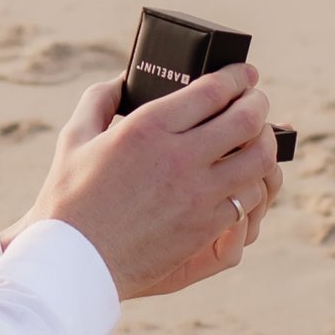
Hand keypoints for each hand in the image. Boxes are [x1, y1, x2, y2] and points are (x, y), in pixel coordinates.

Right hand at [23, 61, 283, 299]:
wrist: (74, 261)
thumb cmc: (68, 199)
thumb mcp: (75, 137)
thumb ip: (100, 100)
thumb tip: (124, 80)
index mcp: (147, 127)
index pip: (213, 90)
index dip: (237, 77)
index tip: (245, 74)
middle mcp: (179, 157)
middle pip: (246, 119)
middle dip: (259, 103)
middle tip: (258, 100)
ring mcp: (196, 195)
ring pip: (258, 159)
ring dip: (265, 143)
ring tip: (260, 137)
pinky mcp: (205, 228)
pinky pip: (249, 198)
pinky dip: (255, 183)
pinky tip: (247, 178)